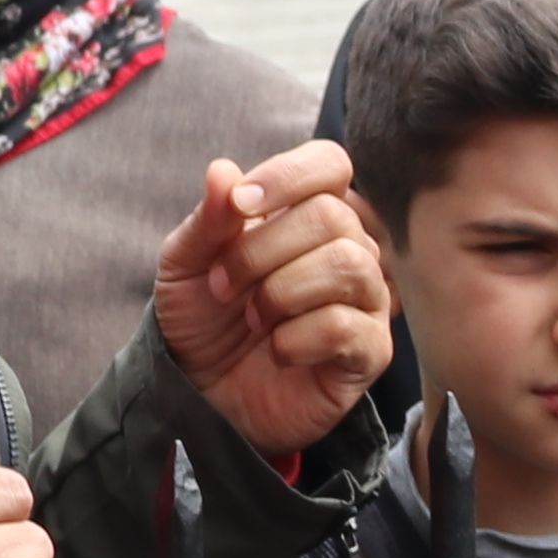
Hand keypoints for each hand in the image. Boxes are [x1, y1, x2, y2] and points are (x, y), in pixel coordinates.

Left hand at [154, 144, 394, 455]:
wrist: (202, 393)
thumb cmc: (204, 319)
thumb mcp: (187, 264)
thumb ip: (209, 219)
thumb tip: (223, 170)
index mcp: (310, 212)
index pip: (329, 163)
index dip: (286, 177)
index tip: (240, 206)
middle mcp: (349, 248)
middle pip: (331, 216)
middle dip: (260, 252)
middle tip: (224, 286)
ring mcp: (367, 299)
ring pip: (346, 264)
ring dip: (279, 293)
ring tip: (253, 319)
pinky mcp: (370, 352)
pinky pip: (345, 326)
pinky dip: (294, 339)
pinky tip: (278, 351)